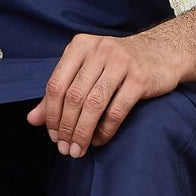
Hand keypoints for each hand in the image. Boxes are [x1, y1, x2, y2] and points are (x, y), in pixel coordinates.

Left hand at [28, 26, 179, 158]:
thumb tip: (32, 119)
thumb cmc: (119, 63)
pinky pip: (117, 110)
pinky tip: (100, 140)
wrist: (163, 51)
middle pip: (73, 96)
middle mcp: (99, 50)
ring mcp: (121, 63)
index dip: (51, 114)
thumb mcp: (86, 70)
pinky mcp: (140, 78)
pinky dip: (105, 130)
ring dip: (83, 132)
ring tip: (79, 149)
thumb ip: (60, 93)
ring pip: (94, 104)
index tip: (52, 135)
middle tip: (65, 148)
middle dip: (66, 127)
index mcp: (80, 46)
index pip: (56, 84)